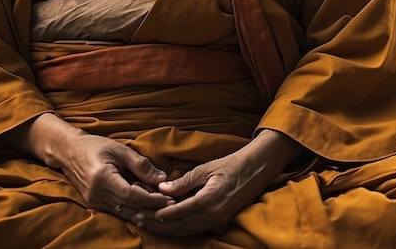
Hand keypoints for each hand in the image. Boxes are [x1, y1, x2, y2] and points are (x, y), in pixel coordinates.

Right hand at [7, 113, 172, 218]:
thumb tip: (161, 179)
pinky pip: (118, 211)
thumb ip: (140, 164)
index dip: (152, 198)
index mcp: (102, 178)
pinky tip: (146, 205)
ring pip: (125, 213)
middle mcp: (97, 194)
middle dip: (152, 208)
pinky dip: (133, 209)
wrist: (68, 151)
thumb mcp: (119, 149)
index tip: (170, 199)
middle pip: (130, 208)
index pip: (132, 195)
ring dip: (144, 211)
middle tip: (172, 205)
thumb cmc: (94, 146)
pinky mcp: (94, 204)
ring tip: (163, 206)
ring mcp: (94, 201)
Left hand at [136, 129, 301, 236]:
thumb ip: (184, 182)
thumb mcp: (206, 169)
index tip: (141, 212)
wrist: (257, 169)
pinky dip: (182, 228)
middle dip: (157, 224)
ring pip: (187, 231)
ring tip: (149, 224)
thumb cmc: (231, 165)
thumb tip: (162, 190)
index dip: (157, 215)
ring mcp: (218, 221)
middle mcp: (213, 215)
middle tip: (138, 220)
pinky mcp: (222, 222)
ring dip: (167, 229)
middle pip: (179, 226)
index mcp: (208, 201)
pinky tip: (170, 224)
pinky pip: (197, 229)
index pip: (176, 213)